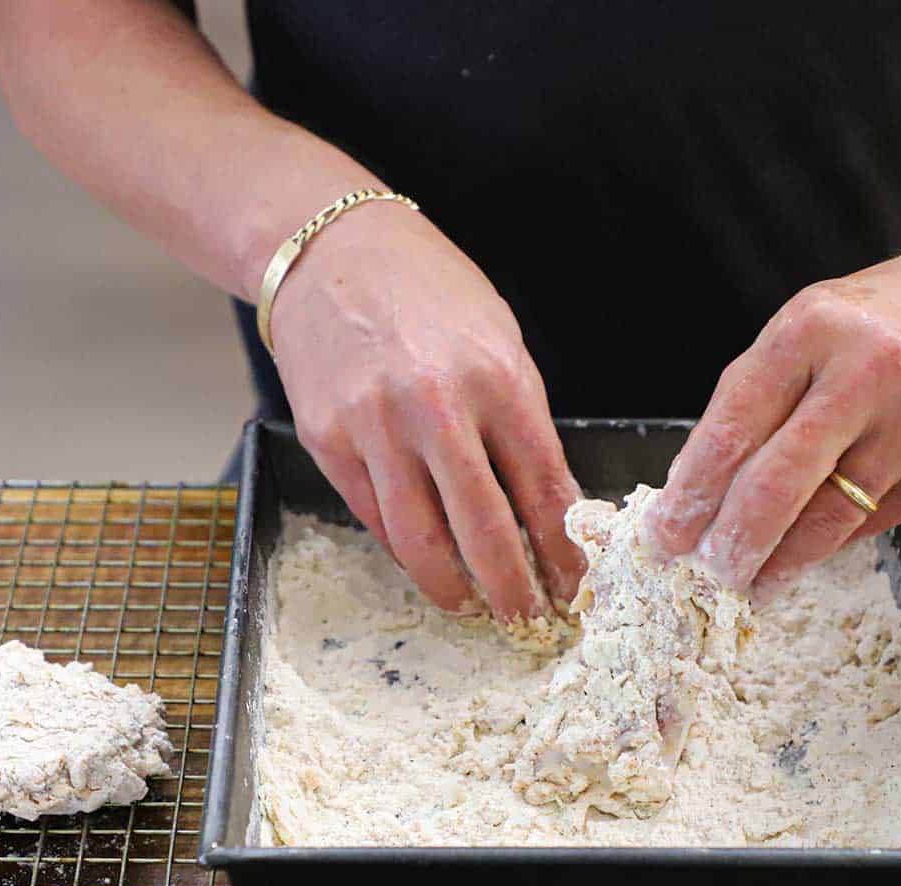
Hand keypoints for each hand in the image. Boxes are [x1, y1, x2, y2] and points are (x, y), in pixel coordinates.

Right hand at [270, 202, 583, 618]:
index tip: (573, 582)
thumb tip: (546, 506)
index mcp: (496, 377)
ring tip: (468, 604)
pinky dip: (403, 548)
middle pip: (483, 528)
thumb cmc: (428, 291)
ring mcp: (374, 426)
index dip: (560, 548)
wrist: (329, 251)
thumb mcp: (498, 340)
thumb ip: (521, 423)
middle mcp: (435, 406)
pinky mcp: (326, 439)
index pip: (541, 486)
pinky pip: (374, 516)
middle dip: (511, 587)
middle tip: (525, 619)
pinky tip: (423, 560)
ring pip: (419, 539)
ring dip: (450, 586)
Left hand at [644, 235, 900, 603]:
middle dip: (731, 543)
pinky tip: (813, 545)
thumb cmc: (876, 322)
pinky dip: (834, 541)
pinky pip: (875, 522)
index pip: (730, 431)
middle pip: (776, 485)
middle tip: (707, 571)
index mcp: (808, 331)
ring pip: (829, 519)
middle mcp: (867, 371)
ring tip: (752, 580)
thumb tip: (694, 493)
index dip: (690, 496)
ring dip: (780, 561)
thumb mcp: (801, 334)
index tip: (664, 536)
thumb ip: (749, 403)